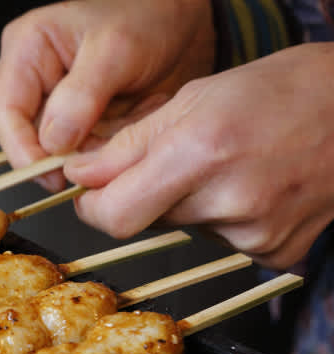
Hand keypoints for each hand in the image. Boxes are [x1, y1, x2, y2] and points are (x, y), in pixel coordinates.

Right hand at [0, 0, 215, 190]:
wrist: (180, 22)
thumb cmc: (147, 16)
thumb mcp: (116, 50)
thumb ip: (81, 96)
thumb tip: (53, 142)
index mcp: (26, 50)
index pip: (4, 113)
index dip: (22, 151)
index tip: (51, 176)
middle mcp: (31, 77)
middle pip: (23, 136)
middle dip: (58, 156)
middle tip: (92, 166)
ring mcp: (53, 102)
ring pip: (54, 149)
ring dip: (89, 152)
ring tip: (127, 127)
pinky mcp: (76, 120)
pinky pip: (80, 150)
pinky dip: (104, 148)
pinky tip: (131, 126)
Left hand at [65, 43, 333, 269]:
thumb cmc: (282, 90)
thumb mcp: (195, 98)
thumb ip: (129, 144)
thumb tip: (81, 175)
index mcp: (200, 152)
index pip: (114, 214)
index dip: (91, 206)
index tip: (89, 190)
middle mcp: (228, 199)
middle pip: (145, 222)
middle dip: (140, 195)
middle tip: (168, 164)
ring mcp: (255, 233)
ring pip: (182, 228)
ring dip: (184, 203)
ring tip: (224, 166)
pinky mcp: (274, 252)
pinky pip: (220, 240)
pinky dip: (221, 217)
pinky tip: (250, 186)